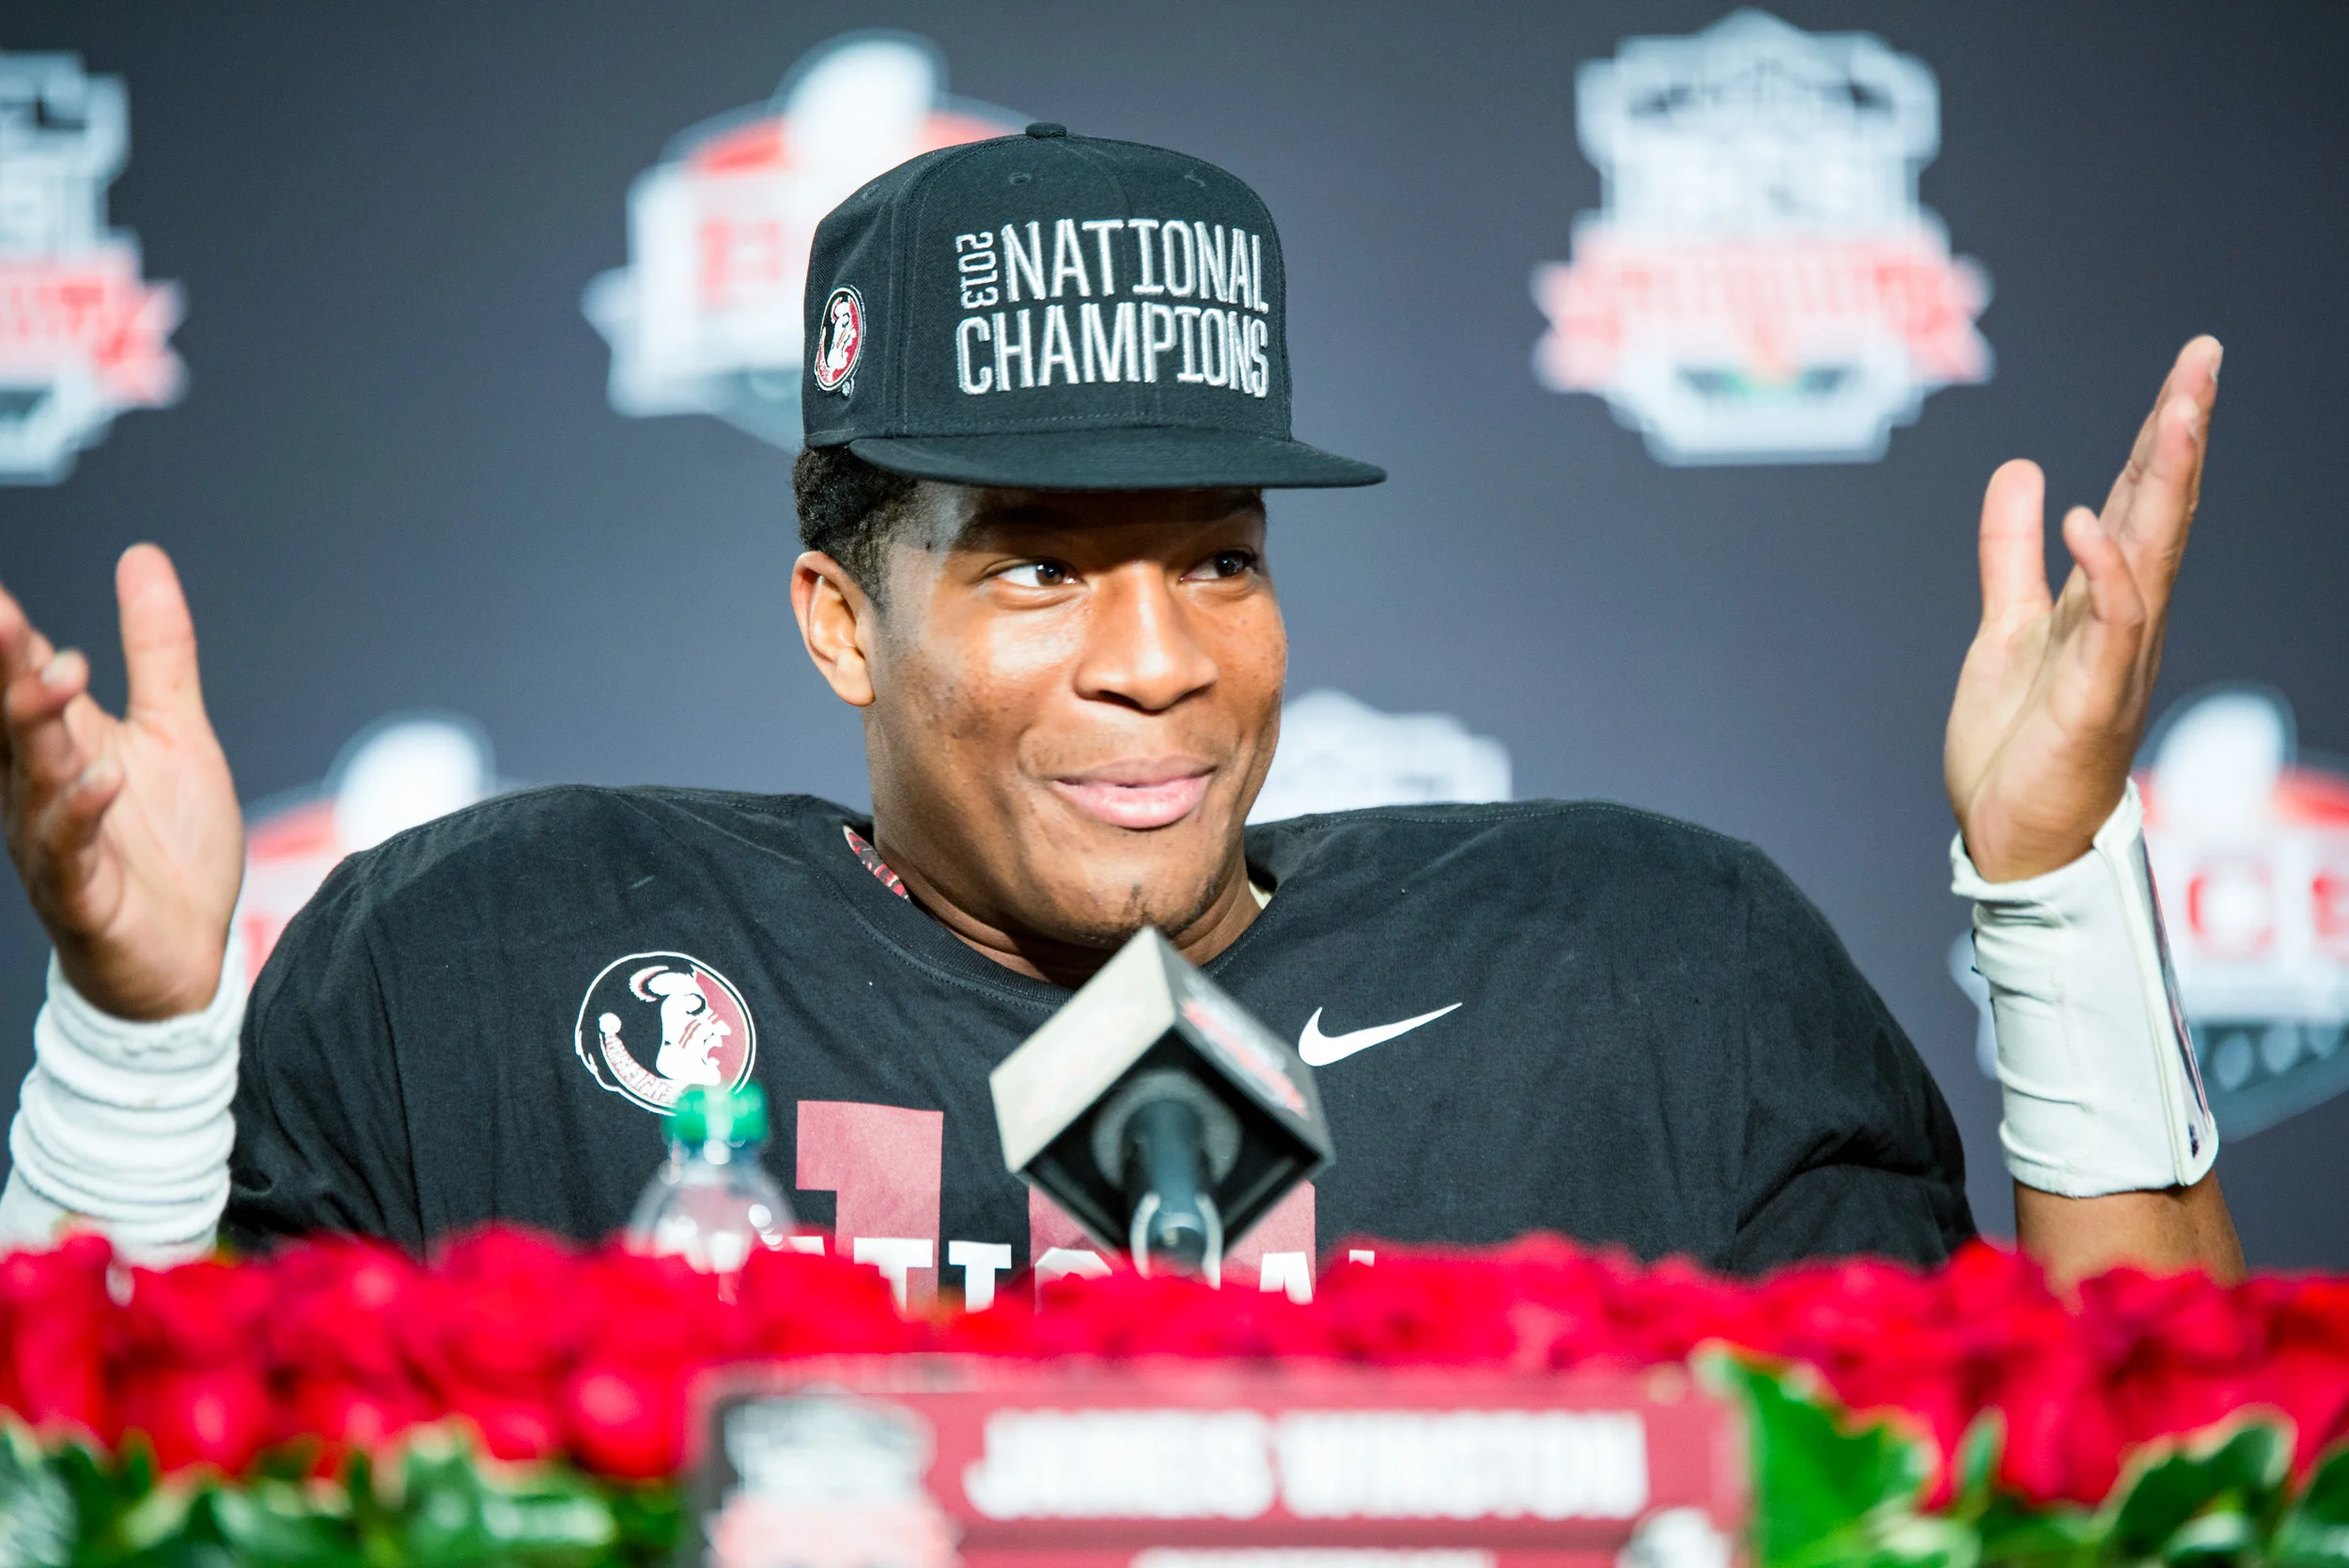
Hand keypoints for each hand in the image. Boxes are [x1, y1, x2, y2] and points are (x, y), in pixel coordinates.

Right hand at [0, 546, 242, 1019]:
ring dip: (40, 728)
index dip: (10, 638)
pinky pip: (74, 849)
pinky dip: (82, 812)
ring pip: (35, 777)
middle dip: (7, 669)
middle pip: (14, 720)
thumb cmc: (168, 846)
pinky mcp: (83, 893)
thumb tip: (142, 558)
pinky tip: (98, 778)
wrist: (190, 953)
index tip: (0, 593)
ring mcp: (56, 842)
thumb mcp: (175, 730)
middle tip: (1, 613)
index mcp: (55, 746)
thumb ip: (158, 651)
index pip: (21, 679)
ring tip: (56, 679)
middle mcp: (40, 789)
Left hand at [1945, 336, 2221, 881]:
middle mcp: (2124, 623)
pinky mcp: (2091, 701)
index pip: (2140, 501)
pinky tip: (2091, 518)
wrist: (2010, 839)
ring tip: (2179, 411)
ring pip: (2150, 556)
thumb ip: (2010, 554)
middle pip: (2159, 513)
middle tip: (2204, 360)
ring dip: (2165, 485)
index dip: (2162, 434)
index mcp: (2103, 602)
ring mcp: (2115, 660)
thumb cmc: (2019, 745)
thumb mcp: (2004, 628)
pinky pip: (2108, 627)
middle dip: (2181, 435)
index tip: (2191, 366)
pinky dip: (2104, 571)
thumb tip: (2025, 471)